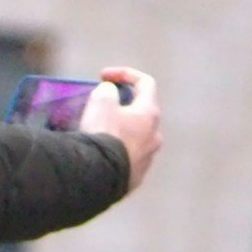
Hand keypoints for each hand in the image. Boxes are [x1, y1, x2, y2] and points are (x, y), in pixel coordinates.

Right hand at [79, 66, 161, 191]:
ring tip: (98, 132)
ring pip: (135, 138)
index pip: (146, 83)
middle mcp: (154, 136)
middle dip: (122, 106)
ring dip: (119, 131)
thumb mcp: (101, 101)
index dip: (125, 73)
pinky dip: (115, 151)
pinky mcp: (135, 177)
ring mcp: (147, 159)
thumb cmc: (103, 133)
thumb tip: (110, 95)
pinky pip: (126, 158)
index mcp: (149, 114)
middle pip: (141, 113)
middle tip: (102, 106)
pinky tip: (98, 154)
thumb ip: (108, 91)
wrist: (99, 176)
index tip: (103, 77)